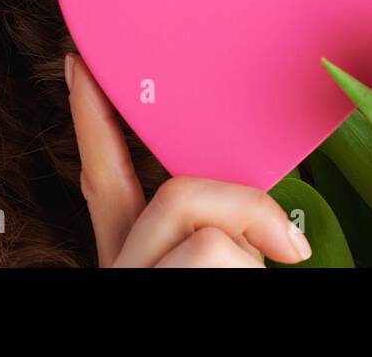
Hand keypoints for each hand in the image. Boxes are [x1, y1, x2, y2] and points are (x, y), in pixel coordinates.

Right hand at [65, 51, 310, 266]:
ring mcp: (131, 276)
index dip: (91, 121)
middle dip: (244, 207)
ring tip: (270, 278)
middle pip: (175, 191)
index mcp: (137, 253)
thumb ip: (224, 225)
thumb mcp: (234, 264)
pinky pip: (211, 248)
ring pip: (192, 213)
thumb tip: (272, 214)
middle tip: (292, 250)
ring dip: (251, 251)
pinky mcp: (145, 289)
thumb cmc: (241, 306)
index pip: (105, 180)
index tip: (78, 65)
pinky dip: (252, 272)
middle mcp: (123, 263)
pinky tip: (259, 286)